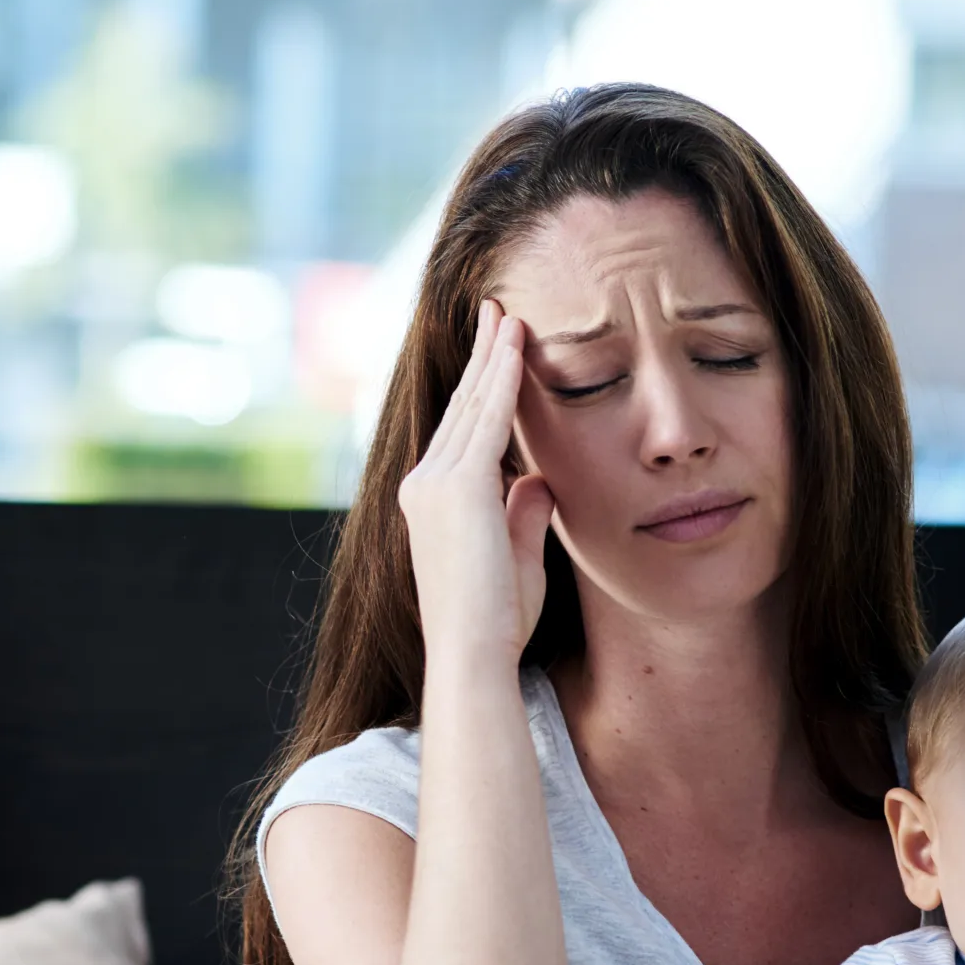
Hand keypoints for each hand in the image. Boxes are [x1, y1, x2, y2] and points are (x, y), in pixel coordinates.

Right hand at [395, 300, 554, 670]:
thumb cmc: (497, 622)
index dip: (482, 388)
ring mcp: (435, 483)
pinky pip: (487, 419)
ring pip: (473, 404)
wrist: (474, 651)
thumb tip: (539, 479)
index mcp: (433, 502)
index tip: (498, 351)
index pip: (464, 433)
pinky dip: (503, 378)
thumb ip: (524, 514)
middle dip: (482, 357)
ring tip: (508, 314)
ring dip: (493, 355)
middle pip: (462, 408)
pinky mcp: (457, 487)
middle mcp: (424, 485)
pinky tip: (516, 345)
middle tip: (497, 312)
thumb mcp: (519, 558)